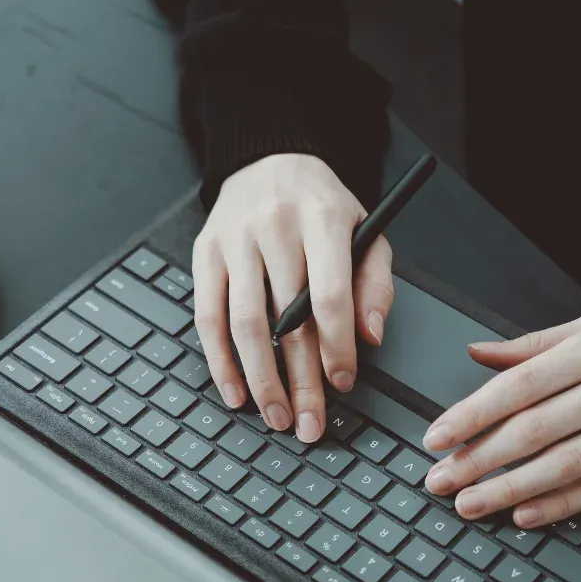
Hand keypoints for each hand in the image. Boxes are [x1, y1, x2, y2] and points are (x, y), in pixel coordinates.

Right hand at [192, 153, 393, 442]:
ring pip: (245, 323)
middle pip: (287, 319)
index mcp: (322, 219)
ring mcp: (235, 240)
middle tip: (309, 422)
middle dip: (299, 380)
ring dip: (260, 378)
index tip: (343, 383)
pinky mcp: (205, 253)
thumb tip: (369, 336)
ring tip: (275, 415)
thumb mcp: (366, 231)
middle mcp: (275, 227)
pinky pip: (207, 316)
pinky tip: (234, 391)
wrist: (269, 158)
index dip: (336, 346)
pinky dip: (220, 360)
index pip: (328, 295)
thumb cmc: (321, 207)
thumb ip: (375, 284)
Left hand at [422, 309, 580, 526]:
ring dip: (512, 489)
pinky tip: (526, 514)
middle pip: (537, 430)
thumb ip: (530, 347)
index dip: (472, 415)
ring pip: (569, 464)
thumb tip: (474, 353)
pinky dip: (564, 505)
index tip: (436, 439)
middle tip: (441, 481)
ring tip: (472, 504)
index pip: (519, 386)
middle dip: (481, 460)